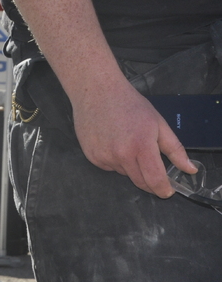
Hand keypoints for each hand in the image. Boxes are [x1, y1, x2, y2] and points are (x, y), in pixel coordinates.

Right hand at [70, 78, 195, 196]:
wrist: (96, 91)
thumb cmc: (129, 104)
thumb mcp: (158, 123)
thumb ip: (175, 149)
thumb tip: (190, 169)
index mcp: (141, 146)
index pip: (155, 180)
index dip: (163, 190)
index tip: (167, 191)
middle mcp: (121, 155)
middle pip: (140, 182)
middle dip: (149, 180)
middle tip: (149, 164)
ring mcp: (103, 156)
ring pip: (124, 173)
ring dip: (130, 167)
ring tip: (126, 143)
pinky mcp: (91, 156)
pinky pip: (109, 167)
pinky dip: (114, 160)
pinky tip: (112, 142)